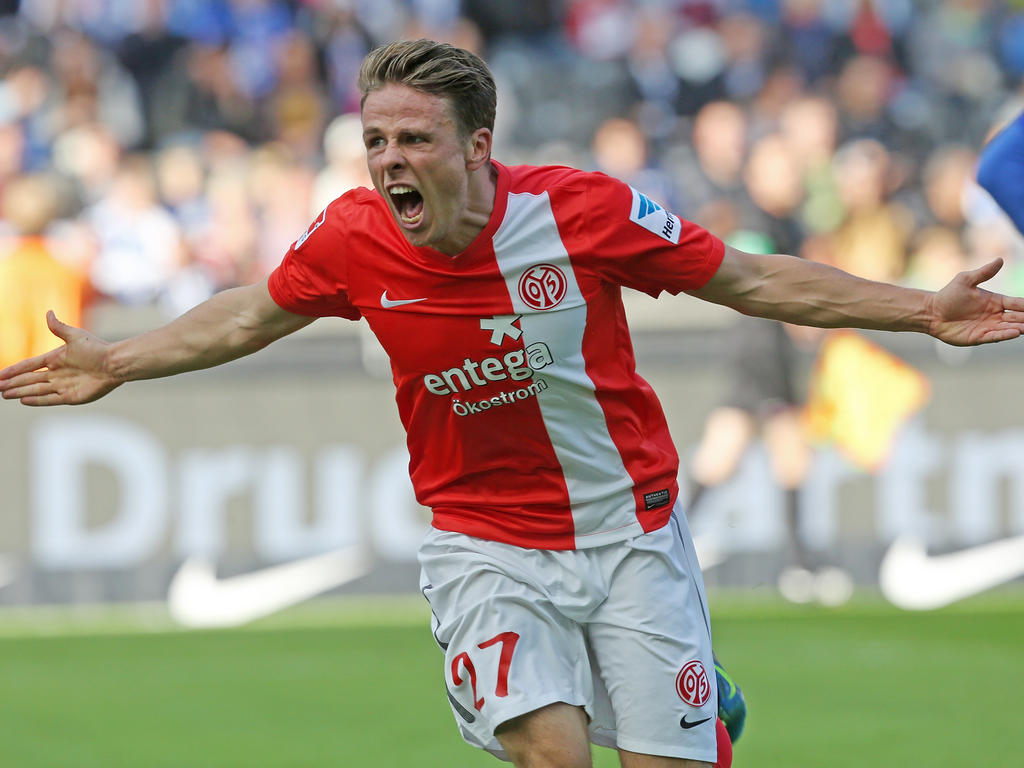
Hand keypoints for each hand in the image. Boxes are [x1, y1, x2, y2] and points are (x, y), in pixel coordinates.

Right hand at [0, 311, 121, 404]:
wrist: (115, 364)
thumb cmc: (98, 349)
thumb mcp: (75, 336)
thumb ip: (59, 328)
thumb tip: (48, 312)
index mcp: (56, 359)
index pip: (30, 365)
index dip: (15, 370)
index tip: (0, 375)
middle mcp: (58, 373)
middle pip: (30, 380)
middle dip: (13, 383)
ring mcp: (64, 386)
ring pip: (36, 390)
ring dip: (20, 392)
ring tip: (4, 395)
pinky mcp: (71, 396)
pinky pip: (50, 399)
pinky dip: (36, 400)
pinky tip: (23, 400)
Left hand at [928, 259, 1023, 345]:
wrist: (931, 312)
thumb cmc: (948, 295)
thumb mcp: (966, 280)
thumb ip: (984, 273)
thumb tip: (1000, 259)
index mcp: (995, 302)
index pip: (1016, 303)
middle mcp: (994, 315)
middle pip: (1016, 317)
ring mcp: (987, 327)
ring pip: (1008, 328)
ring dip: (1019, 327)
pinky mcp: (978, 337)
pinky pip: (995, 336)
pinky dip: (1005, 335)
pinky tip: (1015, 332)